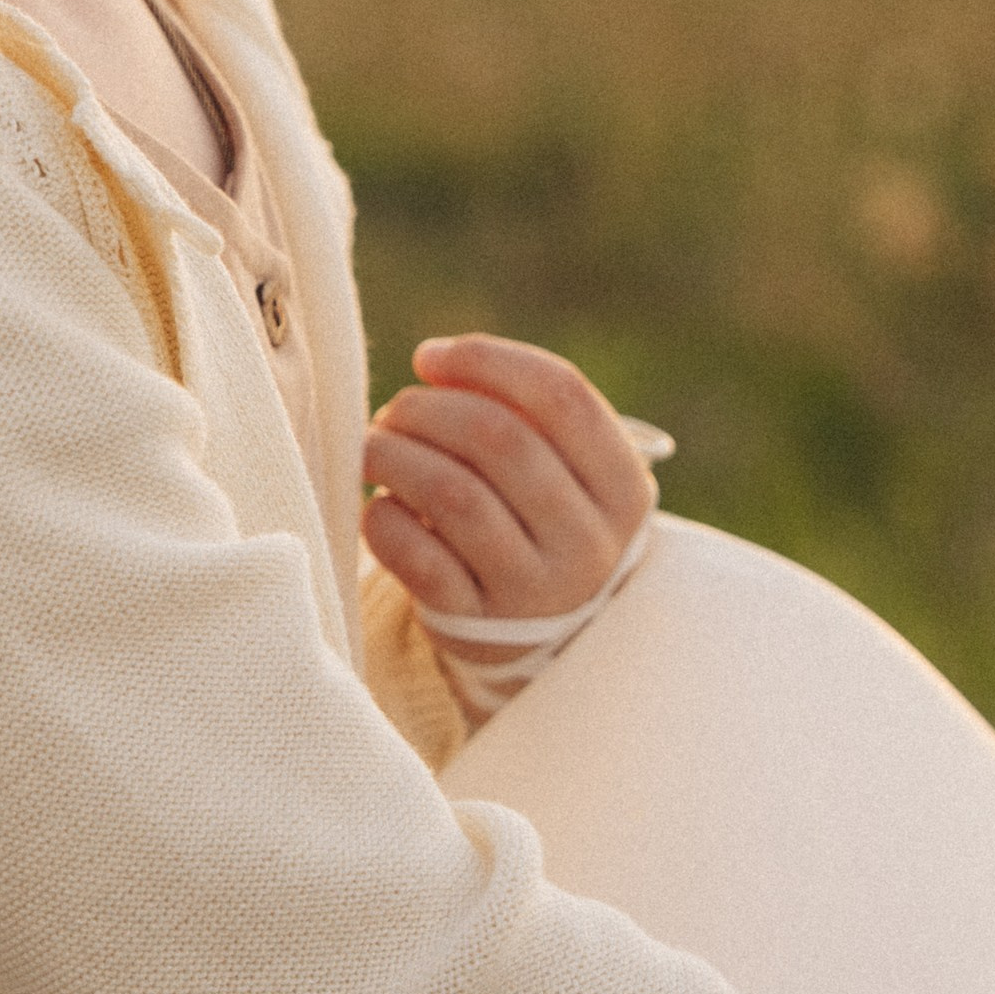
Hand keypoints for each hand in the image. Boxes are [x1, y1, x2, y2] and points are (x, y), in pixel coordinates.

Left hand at [361, 336, 656, 631]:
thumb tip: (435, 360)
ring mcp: (535, 591)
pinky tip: (378, 504)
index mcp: (622, 487)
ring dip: (395, 456)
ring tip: (372, 448)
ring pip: (453, 494)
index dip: (486, 359)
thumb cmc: (538, 519)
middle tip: (394, 411)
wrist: (544, 636)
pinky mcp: (478, 626)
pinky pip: (420, 559)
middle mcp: (588, 542)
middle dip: (427, 409)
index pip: (562, 395)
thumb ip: (519, 409)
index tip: (429, 357)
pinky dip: (385, 520)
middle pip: (499, 438)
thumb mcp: (564, 472)